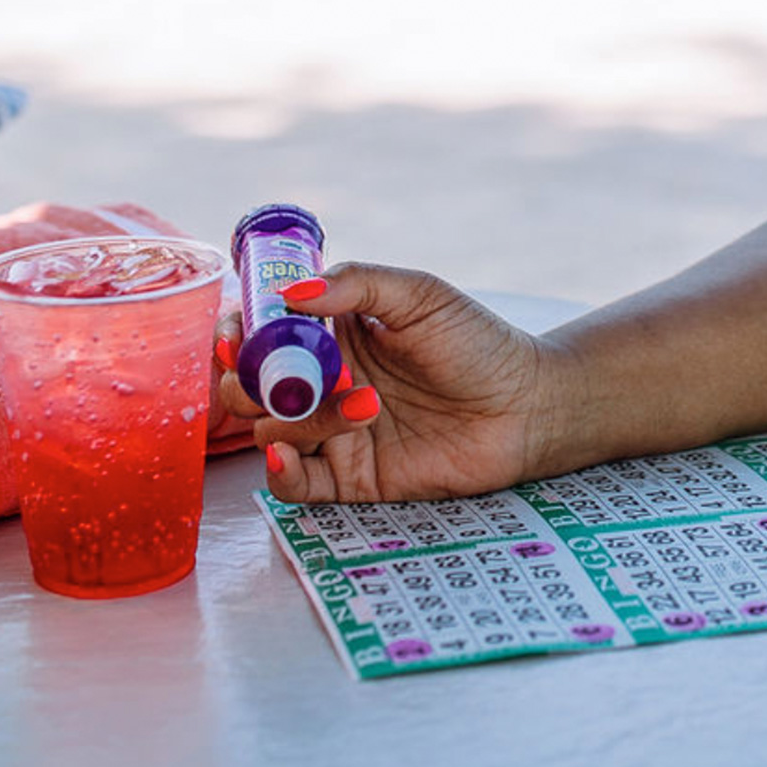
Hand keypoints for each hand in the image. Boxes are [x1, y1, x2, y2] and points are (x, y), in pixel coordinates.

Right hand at [221, 263, 555, 503]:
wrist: (527, 406)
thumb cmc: (478, 343)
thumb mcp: (419, 296)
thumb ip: (356, 283)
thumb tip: (291, 291)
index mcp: (332, 333)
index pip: (262, 332)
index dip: (240, 332)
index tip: (241, 332)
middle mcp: (324, 383)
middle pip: (251, 387)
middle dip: (253, 381)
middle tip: (284, 376)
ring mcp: (334, 432)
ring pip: (270, 430)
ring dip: (297, 416)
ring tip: (363, 402)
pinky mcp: (351, 478)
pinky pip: (294, 483)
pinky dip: (279, 470)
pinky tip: (287, 450)